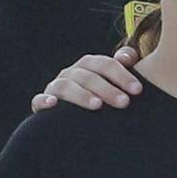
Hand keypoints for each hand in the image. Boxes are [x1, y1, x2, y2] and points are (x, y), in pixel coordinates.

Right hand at [31, 47, 145, 115]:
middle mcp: (70, 73)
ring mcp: (55, 87)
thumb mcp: (114, 84)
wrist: (74, 120)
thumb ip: (123, 68)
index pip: (105, 64)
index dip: (122, 75)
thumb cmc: (101, 98)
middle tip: (124, 102)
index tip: (138, 90)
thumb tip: (128, 57)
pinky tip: (54, 104)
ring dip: (81, 94)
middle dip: (107, 88)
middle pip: (88, 76)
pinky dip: (44, 100)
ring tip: (97, 105)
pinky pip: (39, 100)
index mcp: (89, 66)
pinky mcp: (41, 104)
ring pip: (66, 86)